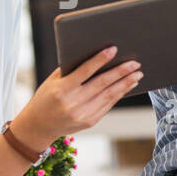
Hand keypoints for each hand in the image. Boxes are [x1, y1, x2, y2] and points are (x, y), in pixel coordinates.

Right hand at [12, 46, 142, 147]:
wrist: (39, 126)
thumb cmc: (46, 98)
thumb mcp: (52, 81)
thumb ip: (71, 70)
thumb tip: (96, 57)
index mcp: (62, 90)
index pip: (84, 71)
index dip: (100, 60)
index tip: (113, 49)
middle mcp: (73, 103)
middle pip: (102, 84)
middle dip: (121, 72)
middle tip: (135, 63)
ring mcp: (82, 114)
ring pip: (109, 96)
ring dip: (125, 84)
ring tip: (137, 74)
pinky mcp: (89, 122)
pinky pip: (108, 105)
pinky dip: (118, 94)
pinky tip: (126, 86)